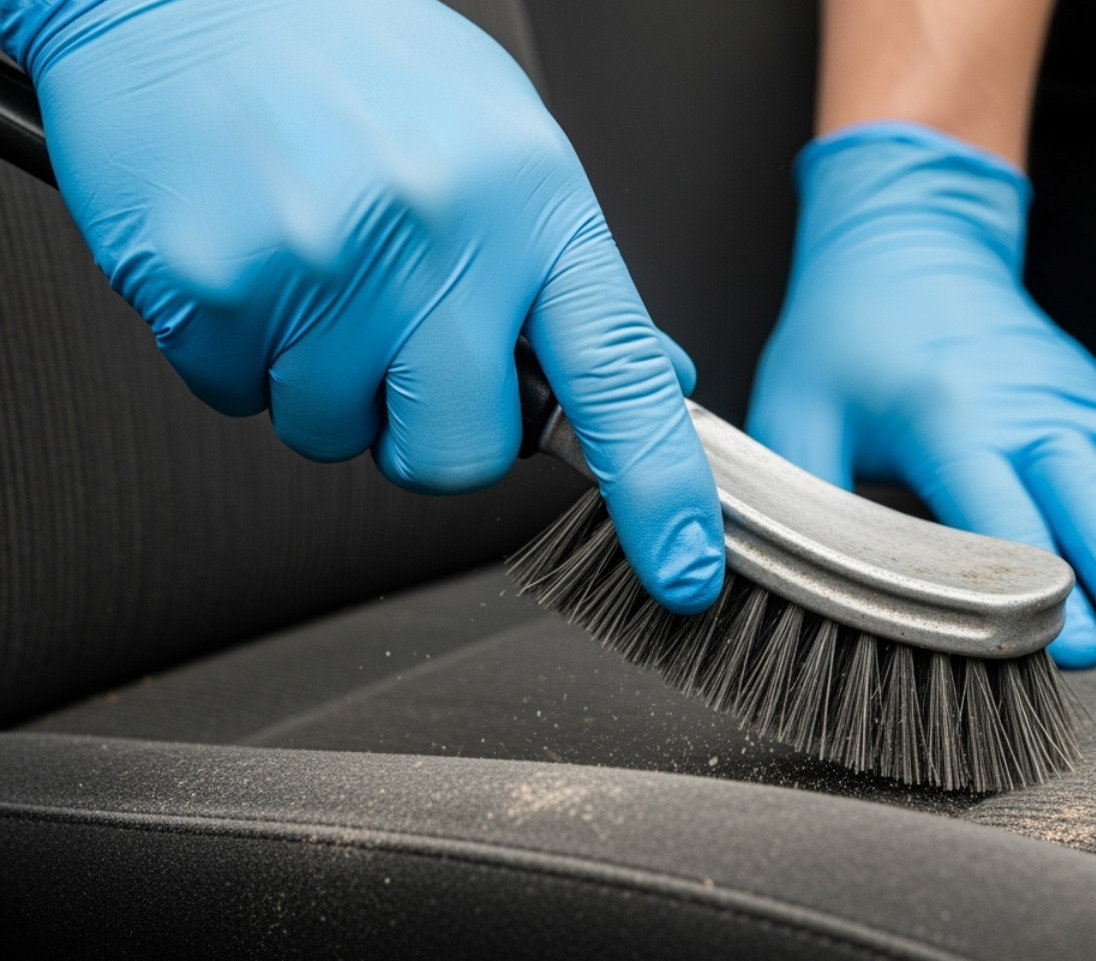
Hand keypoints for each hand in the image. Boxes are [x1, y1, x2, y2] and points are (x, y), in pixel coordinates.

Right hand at [3, 0, 722, 612]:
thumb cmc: (361, 63)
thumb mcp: (510, 150)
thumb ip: (576, 280)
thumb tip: (653, 378)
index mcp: (532, 207)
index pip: (621, 378)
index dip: (660, 491)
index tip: (685, 568)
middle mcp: (440, 238)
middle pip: (457, 457)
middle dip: (426, 432)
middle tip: (400, 342)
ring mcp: (324, 265)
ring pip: (336, 438)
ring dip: (325, 384)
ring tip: (315, 267)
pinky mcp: (216, 287)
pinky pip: (235, 399)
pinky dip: (239, 353)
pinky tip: (253, 258)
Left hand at [747, 122, 1095, 666]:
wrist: (910, 230)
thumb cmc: (849, 325)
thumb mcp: (794, 408)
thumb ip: (802, 498)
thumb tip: (800, 583)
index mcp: (948, 415)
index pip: (1000, 510)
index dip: (1040, 582)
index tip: (1080, 643)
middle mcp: (1028, 408)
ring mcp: (1077, 404)